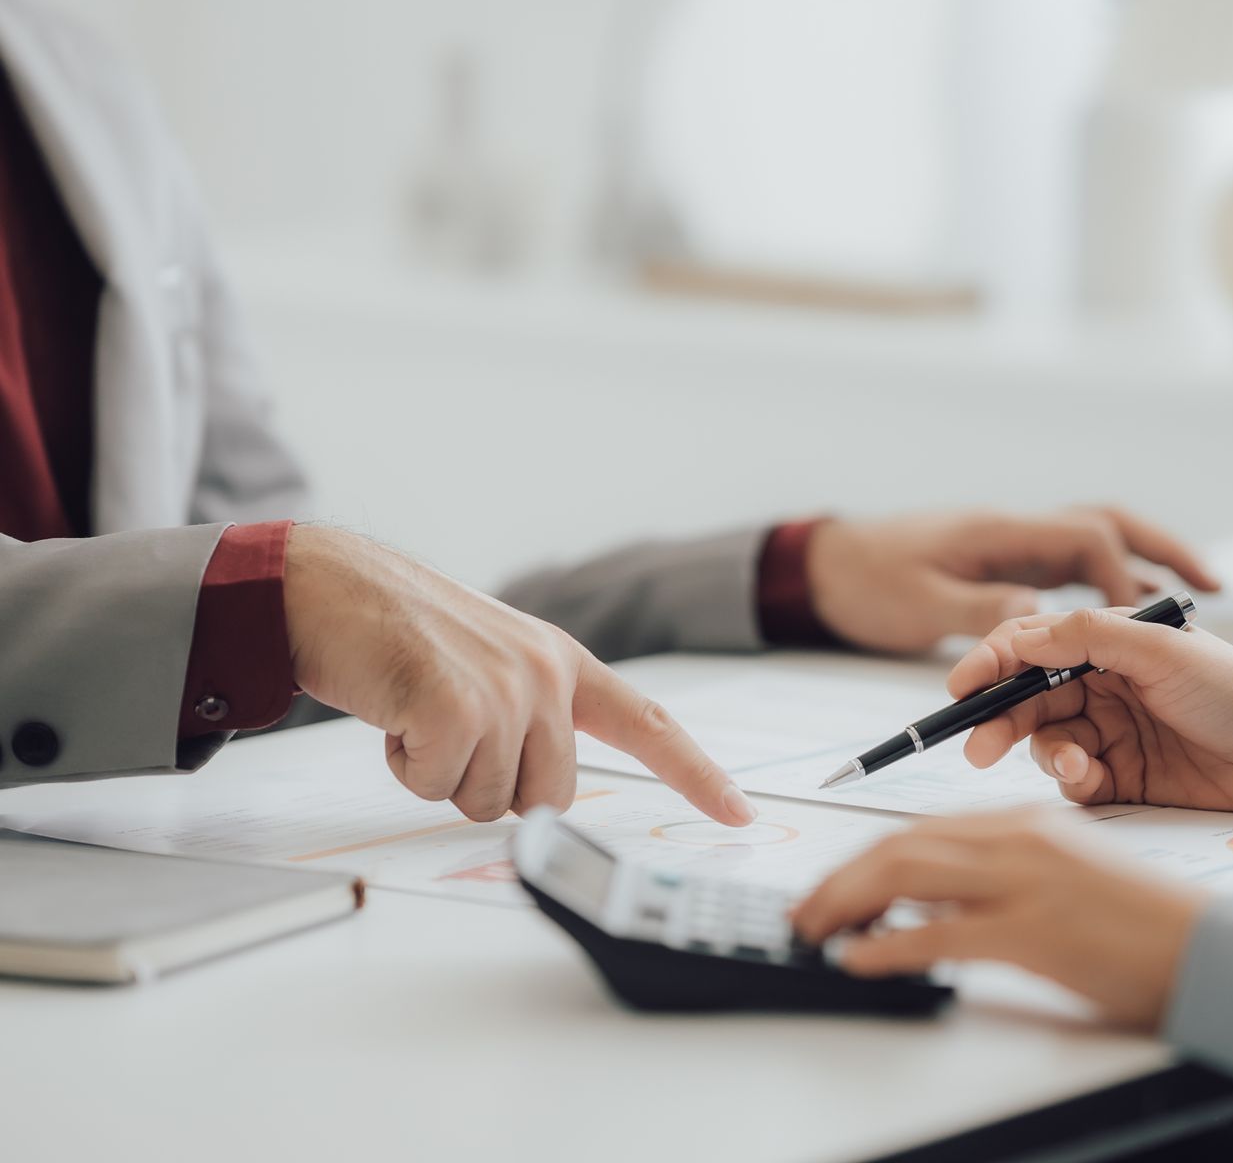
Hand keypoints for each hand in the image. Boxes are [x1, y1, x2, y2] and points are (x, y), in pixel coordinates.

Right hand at [283, 526, 754, 825]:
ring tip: (414, 710)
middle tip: (444, 728)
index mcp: (561, 662)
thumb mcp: (489, 663)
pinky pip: (438, 787)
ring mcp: (506, 688)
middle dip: (489, 785)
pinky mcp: (457, 707)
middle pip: (547, 796)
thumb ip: (532, 717)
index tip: (738, 813)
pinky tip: (392, 712)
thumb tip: (540, 795)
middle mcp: (546, 672)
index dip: (695, 774)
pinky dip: (405, 765)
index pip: (648, 724)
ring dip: (440, 773)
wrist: (327, 586)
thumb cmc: (399, 635)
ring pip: (489, 801)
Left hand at [791, 810, 1205, 1028]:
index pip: (925, 830)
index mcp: (1030, 822)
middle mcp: (1021, 839)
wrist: (1209, 948)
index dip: (868, 857)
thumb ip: (1007, 877)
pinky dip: (886, 946)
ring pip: (907, 875)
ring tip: (815, 928)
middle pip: (903, 846)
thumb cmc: (1145, 925)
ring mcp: (1025, 882)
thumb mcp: (1068, 878)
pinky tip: (859, 958)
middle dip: (842, 877)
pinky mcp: (1032, 932)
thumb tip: (936, 907)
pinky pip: (936, 936)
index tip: (837, 884)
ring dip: (847, 902)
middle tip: (807, 910)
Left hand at [806, 507, 1220, 654]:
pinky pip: (1073, 565)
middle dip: (1164, 549)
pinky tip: (1128, 618)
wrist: (819, 564)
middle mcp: (1018, 530)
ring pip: (1097, 542)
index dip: (1123, 582)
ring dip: (1145, 564)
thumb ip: (983, 610)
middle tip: (1213, 586)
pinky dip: (1109, 583)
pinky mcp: (1006, 561)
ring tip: (1195, 596)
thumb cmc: (864, 582)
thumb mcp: (920, 604)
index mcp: (1002, 532)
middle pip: (1109, 524)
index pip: (1087, 542)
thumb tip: (1043, 625)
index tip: (1144, 627)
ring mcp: (1014, 543)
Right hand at [952, 608, 1232, 813]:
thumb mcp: (1161, 649)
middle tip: (977, 747)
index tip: (960, 688)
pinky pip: (1075, 782)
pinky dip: (1072, 781)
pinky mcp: (1124, 780)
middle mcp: (1103, 684)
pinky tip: (1092, 779)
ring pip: (1046, 743)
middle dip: (999, 720)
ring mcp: (1112, 733)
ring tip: (1073, 764)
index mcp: (1108, 643)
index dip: (990, 664)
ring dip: (1045, 753)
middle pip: (1027, 699)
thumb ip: (1088, 636)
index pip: (1031, 646)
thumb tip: (1019, 634)